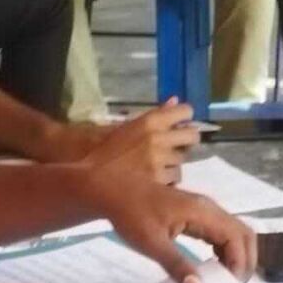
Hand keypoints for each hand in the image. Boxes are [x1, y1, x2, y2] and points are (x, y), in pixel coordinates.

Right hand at [85, 99, 200, 183]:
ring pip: (182, 162)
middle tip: (178, 146)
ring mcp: (159, 161)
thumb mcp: (128, 126)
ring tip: (157, 167)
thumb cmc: (105, 150)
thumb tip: (175, 100)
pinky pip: (174, 181)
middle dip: (187, 141)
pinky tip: (153, 181)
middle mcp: (158, 138)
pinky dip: (167, 181)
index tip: (181, 123)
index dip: (185, 117)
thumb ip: (155, 114)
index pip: (185, 111)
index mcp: (150, 121)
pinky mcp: (158, 182)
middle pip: (191, 136)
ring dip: (173, 164)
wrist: (90, 178)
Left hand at [88, 169, 256, 282]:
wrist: (113, 190)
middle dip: (244, 260)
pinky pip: (219, 231)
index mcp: (201, 212)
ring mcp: (202, 209)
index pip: (236, 238)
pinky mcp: (194, 213)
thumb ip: (177, 266)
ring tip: (223, 282)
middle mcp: (207, 208)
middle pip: (242, 233)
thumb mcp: (152, 243)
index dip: (239, 264)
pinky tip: (212, 267)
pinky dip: (223, 249)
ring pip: (233, 232)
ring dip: (235, 256)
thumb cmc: (131, 215)